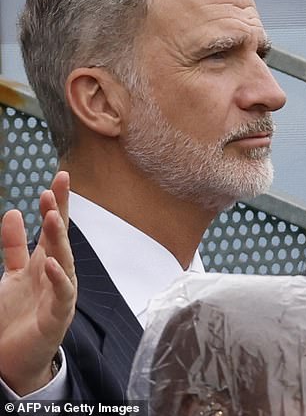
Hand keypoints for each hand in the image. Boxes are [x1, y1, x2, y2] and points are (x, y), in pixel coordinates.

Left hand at [0, 171, 75, 394]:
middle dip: (58, 212)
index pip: (54, 227)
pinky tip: (52, 263)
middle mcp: (57, 272)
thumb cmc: (16, 317)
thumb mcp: (11, 274)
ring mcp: (60, 292)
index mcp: (46, 261)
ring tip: (51, 217)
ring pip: (63, 260)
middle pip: (60, 237)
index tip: (60, 177)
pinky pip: (61, 293)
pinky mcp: (58, 314)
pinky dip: (59, 278)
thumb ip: (13, 245)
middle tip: (54, 187)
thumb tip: (12, 212)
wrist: (13, 359)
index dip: (57, 203)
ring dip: (58, 238)